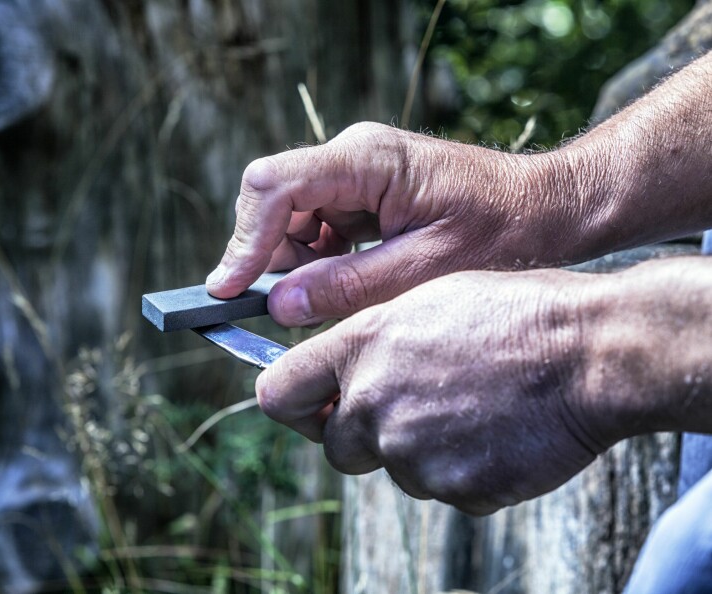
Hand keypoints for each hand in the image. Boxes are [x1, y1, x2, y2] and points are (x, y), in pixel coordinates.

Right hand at [206, 122, 603, 326]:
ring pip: (288, 214)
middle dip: (269, 256)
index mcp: (368, 160)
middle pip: (273, 199)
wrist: (544, 209)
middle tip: (288, 308)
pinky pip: (314, 222)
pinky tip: (346, 282)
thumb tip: (280, 306)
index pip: (275, 186)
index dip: (245, 240)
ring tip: (332, 297)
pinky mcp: (361, 189)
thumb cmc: (502, 233)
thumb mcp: (425, 270)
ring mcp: (355, 170)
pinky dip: (315, 259)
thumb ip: (350, 287)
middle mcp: (353, 155)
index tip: (230, 291)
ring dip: (294, 262)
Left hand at [256, 268, 609, 514]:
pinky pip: (441, 488)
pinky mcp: (456, 490)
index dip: (295, 402)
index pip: (279, 393)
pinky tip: (493, 431)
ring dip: (418, 448)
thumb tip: (338, 373)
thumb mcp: (425, 297)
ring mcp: (414, 453)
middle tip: (410, 404)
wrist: (589, 352)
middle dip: (361, 433)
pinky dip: (460, 469)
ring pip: (393, 469)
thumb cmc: (513, 314)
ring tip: (469, 406)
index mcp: (360, 347)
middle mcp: (374, 404)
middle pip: (335, 446)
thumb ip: (368, 339)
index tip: (312, 404)